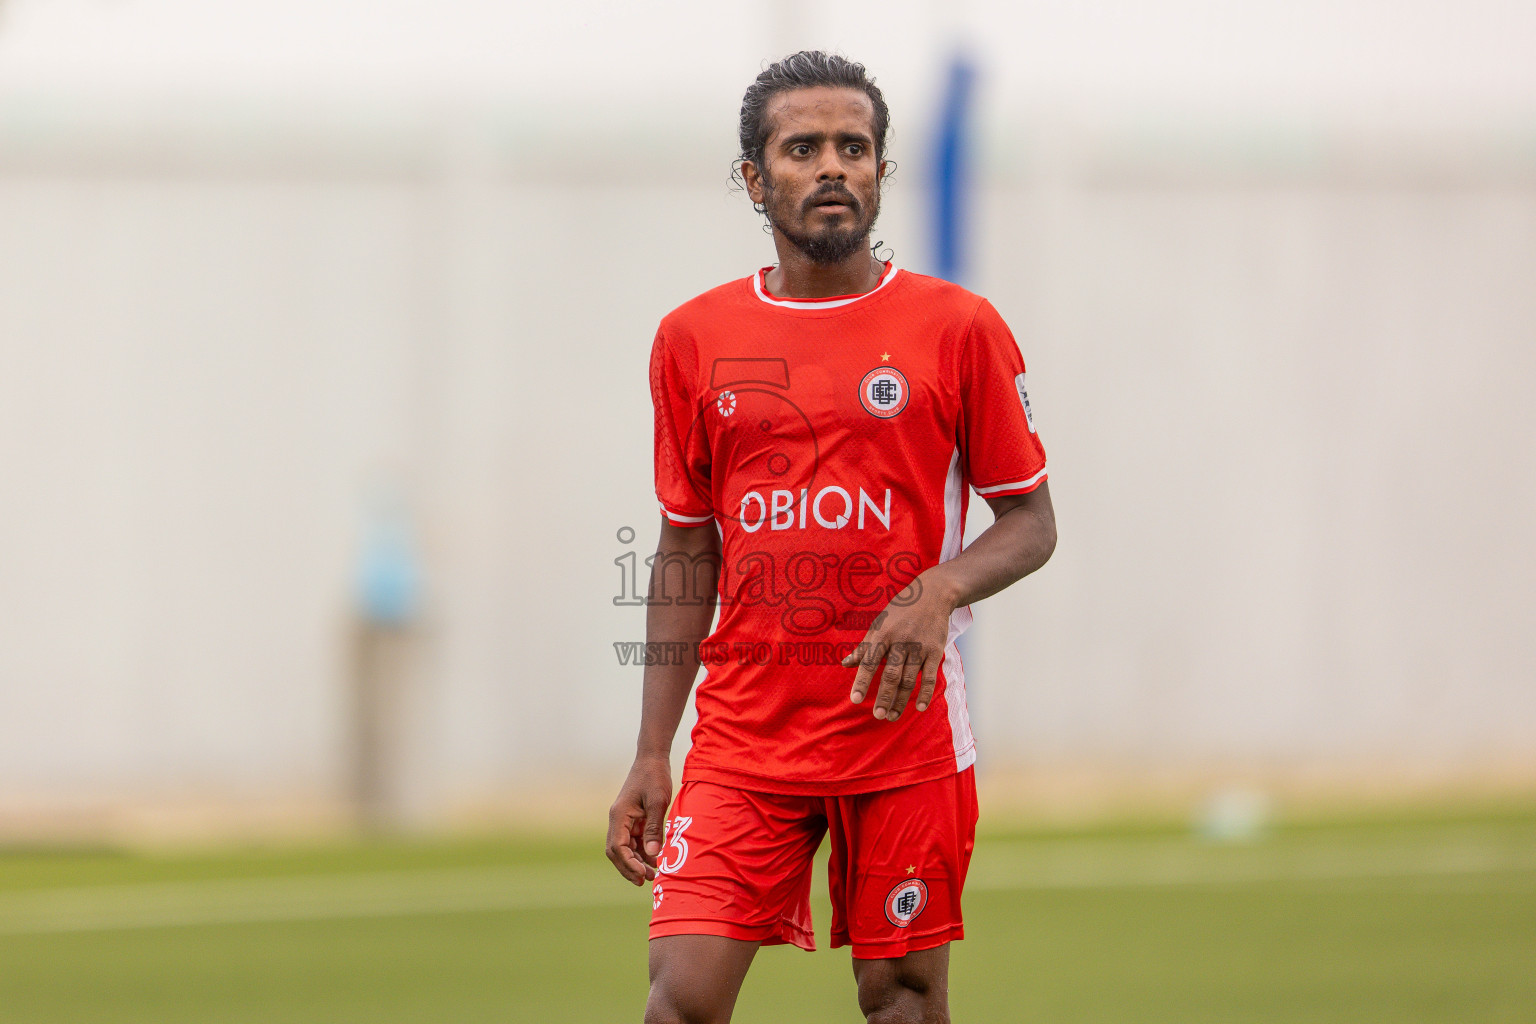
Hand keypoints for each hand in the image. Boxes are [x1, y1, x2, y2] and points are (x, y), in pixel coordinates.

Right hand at [605, 752, 672, 885]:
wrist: (652, 758)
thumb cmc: (654, 777)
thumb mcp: (657, 802)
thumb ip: (654, 828)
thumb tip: (653, 855)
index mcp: (619, 815)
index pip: (618, 847)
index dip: (629, 864)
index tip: (643, 874)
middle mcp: (617, 820)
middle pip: (617, 852)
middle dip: (630, 868)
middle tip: (647, 881)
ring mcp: (624, 820)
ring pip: (625, 849)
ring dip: (636, 862)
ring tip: (653, 875)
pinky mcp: (633, 819)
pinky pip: (634, 841)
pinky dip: (642, 852)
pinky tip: (655, 860)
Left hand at [841, 570, 955, 721]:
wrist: (933, 594)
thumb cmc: (901, 610)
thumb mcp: (879, 624)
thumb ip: (864, 647)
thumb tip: (845, 663)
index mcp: (882, 634)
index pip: (869, 662)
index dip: (861, 681)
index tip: (855, 700)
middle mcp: (900, 641)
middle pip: (890, 674)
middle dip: (883, 696)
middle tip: (877, 715)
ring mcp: (919, 647)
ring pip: (909, 679)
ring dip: (900, 700)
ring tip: (892, 716)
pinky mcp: (935, 650)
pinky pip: (929, 676)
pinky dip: (925, 693)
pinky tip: (919, 707)